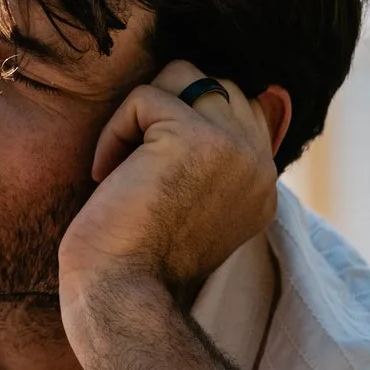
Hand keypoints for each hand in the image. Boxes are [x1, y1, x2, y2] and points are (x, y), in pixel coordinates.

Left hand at [59, 60, 281, 321]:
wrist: (122, 293)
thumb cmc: (138, 254)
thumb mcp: (188, 202)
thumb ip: (210, 156)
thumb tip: (202, 88)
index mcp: (264, 182)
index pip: (240, 105)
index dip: (187, 115)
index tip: (151, 162)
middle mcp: (259, 163)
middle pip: (214, 82)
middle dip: (162, 106)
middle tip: (134, 160)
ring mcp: (235, 147)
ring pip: (183, 75)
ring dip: (140, 111)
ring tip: (123, 162)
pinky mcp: (195, 137)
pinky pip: (144, 97)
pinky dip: (113, 131)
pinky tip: (106, 175)